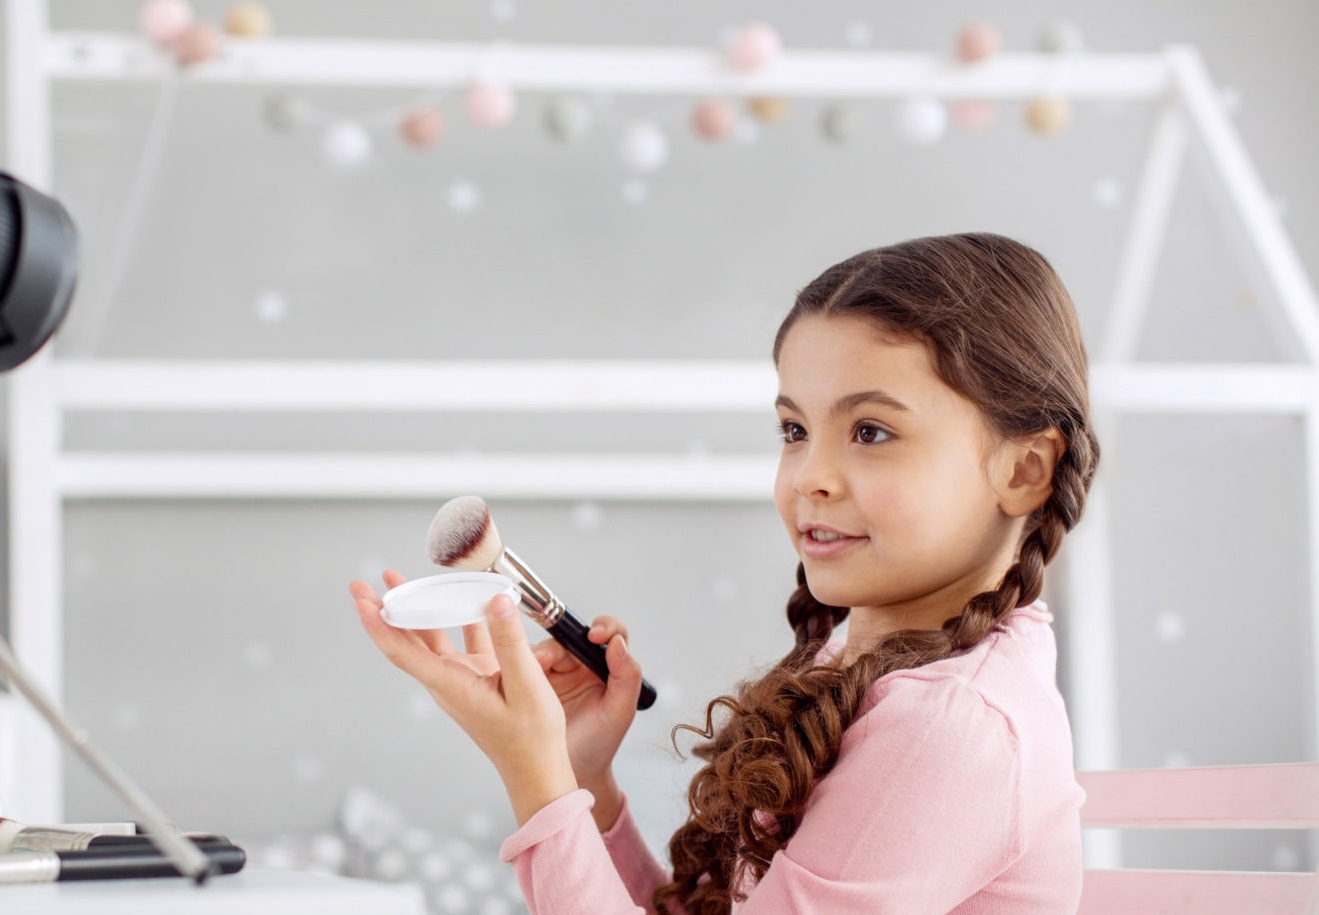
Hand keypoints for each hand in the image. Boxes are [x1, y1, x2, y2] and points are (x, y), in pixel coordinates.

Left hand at [350, 570, 577, 825]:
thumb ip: (510, 641)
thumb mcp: (526, 685)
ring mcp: (460, 678)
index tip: (361, 601)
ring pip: (429, 638)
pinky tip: (459, 596)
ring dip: (414, 609)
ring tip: (396, 581)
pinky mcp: (477, 676)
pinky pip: (459, 640)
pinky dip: (455, 616)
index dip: (380, 625)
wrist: (536, 767)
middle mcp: (448, 680)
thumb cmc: (530, 737)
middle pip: (407, 642)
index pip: (403, 653)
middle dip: (384, 610)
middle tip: (362, 584)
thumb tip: (496, 599)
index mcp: (451, 685)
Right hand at [531, 615, 642, 829]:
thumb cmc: (600, 744)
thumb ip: (627, 676)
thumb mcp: (620, 712)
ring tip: (531, 670)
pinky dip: (517, 666)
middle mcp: (580, 665)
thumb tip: (618, 643)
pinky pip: (522, 666)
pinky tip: (514, 675)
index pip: (610, 634)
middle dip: (558, 646)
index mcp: (606, 667)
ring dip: (536, 656)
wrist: (573, 773)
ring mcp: (554, 673)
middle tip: (547, 659)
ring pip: (544, 650)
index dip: (603, 627)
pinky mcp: (530, 683)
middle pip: (569, 638)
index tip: (595, 635)